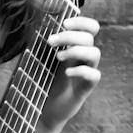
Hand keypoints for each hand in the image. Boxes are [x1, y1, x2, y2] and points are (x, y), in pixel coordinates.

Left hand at [41, 15, 100, 130]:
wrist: (41, 110)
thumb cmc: (41, 82)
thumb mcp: (40, 60)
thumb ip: (45, 44)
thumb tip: (37, 24)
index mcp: (75, 48)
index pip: (90, 28)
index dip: (82, 22)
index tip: (64, 23)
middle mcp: (83, 58)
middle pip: (89, 37)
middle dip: (69, 36)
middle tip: (50, 42)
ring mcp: (86, 72)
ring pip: (95, 53)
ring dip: (76, 51)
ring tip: (58, 57)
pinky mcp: (86, 88)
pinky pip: (94, 75)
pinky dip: (81, 71)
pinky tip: (67, 74)